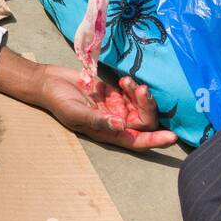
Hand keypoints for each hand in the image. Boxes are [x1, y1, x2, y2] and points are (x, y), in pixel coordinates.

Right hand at [36, 65, 175, 148]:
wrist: (48, 81)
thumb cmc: (58, 100)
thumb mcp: (74, 112)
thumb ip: (97, 120)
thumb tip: (122, 127)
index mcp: (107, 133)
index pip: (136, 140)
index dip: (155, 140)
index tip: (171, 136)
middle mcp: (116, 123)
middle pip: (144, 122)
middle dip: (147, 107)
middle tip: (141, 90)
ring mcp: (116, 107)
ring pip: (141, 107)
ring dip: (141, 95)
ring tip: (130, 82)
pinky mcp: (114, 93)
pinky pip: (133, 93)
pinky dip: (133, 87)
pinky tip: (125, 79)